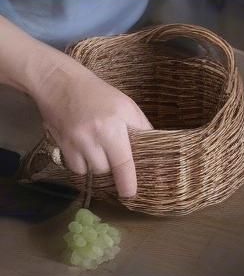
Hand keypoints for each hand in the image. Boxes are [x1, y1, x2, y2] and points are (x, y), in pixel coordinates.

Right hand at [32, 58, 152, 198]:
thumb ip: (141, 127)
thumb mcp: (126, 106)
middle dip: (111, 166)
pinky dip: (81, 163)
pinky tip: (84, 150)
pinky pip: (74, 166)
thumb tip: (154, 147)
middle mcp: (90, 138)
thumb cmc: (98, 93)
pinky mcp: (58, 144)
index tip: (130, 194)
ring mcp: (72, 142)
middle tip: (114, 154)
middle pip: (105, 169)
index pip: (122, 163)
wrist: (57, 81)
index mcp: (111, 128)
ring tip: (98, 150)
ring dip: (96, 165)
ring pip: (88, 170)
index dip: (127, 182)